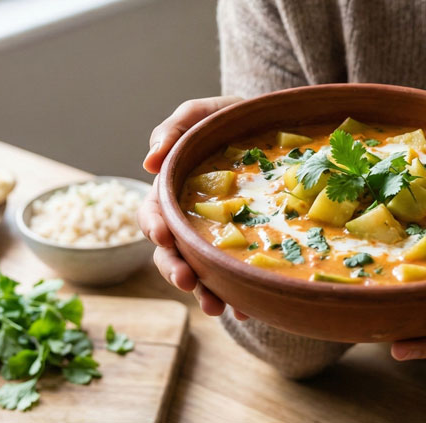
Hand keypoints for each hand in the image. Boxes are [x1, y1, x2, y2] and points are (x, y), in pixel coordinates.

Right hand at [138, 96, 249, 318]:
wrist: (276, 127)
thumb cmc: (231, 118)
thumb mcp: (203, 114)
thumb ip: (174, 128)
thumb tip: (149, 162)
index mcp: (173, 191)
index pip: (153, 214)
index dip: (154, 227)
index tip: (164, 236)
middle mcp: (189, 221)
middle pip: (171, 252)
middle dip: (175, 269)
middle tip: (187, 281)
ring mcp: (215, 238)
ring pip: (200, 272)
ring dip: (203, 292)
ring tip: (217, 307)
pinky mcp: (243, 249)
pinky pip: (236, 277)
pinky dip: (238, 296)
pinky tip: (248, 310)